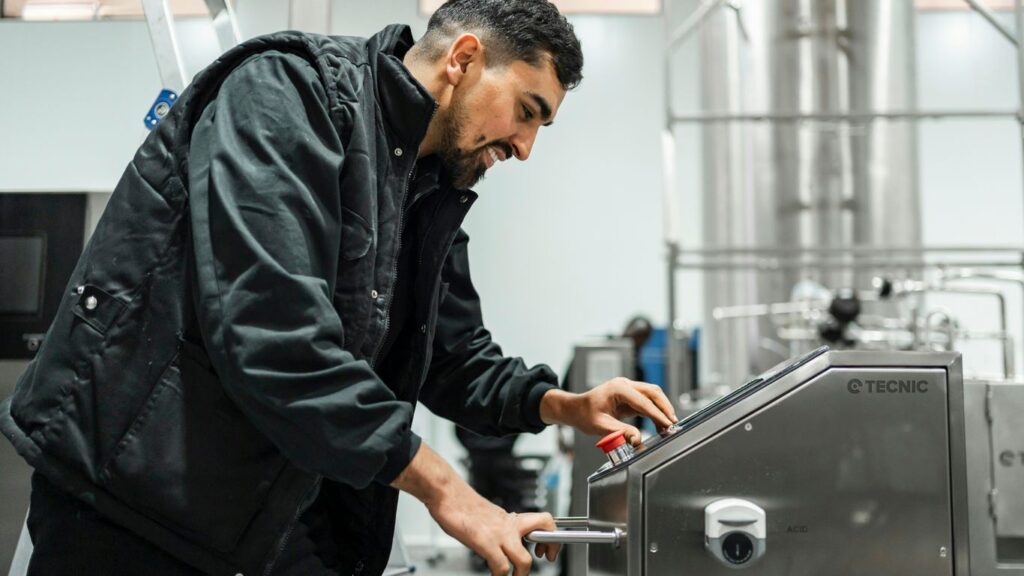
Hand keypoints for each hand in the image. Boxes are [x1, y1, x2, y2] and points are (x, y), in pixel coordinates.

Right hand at [427, 489, 559, 574]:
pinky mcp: (485, 542)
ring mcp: (499, 534)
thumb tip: (502, 542)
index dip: (552, 536)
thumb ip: (499, 528)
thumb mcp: (489, 517)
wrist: (447, 494)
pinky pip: (502, 567)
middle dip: (552, 547)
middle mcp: (509, 525)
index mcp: (511, 519)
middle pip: (545, 530)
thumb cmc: (462, 505)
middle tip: (546, 558)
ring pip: (525, 560)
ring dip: (521, 575)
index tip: (547, 549)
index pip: (544, 521)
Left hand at [540, 378, 677, 444]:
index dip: (657, 414)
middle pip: (652, 393)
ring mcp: (628, 389)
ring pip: (652, 395)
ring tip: (668, 427)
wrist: (576, 409)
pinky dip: (655, 412)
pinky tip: (659, 425)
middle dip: (665, 408)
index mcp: (618, 389)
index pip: (643, 401)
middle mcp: (625, 385)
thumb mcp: (600, 426)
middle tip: (673, 425)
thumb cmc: (584, 414)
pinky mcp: (630, 396)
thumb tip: (637, 440)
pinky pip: (647, 402)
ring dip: (662, 409)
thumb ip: (620, 432)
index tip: (668, 425)